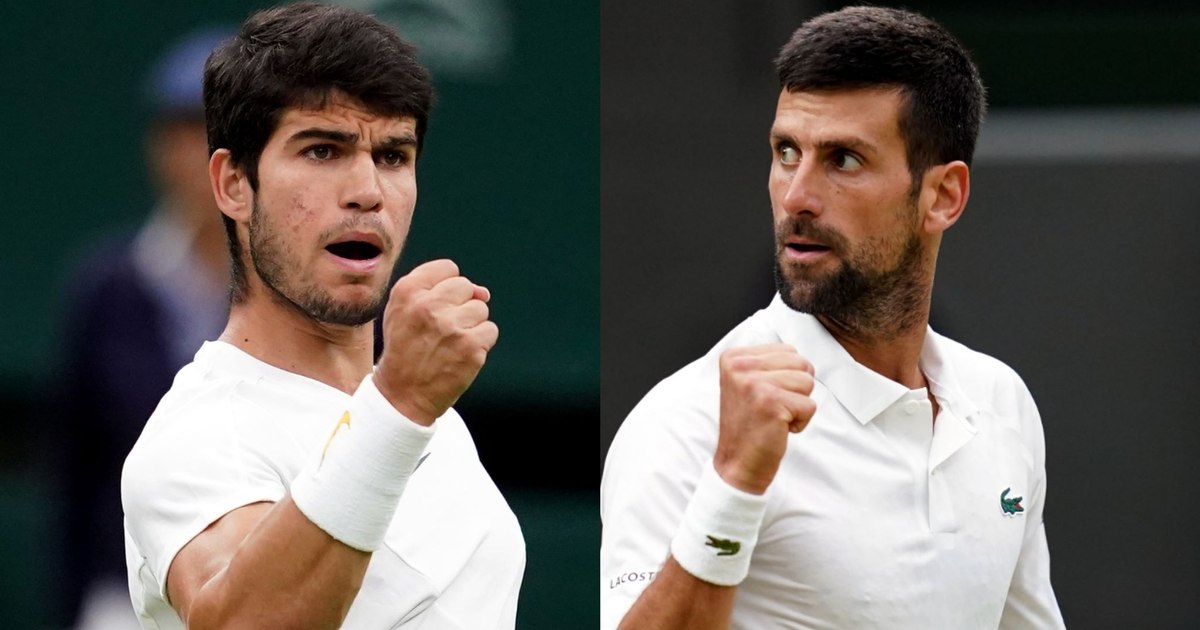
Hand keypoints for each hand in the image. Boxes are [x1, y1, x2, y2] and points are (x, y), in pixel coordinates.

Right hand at [373, 259, 497, 424]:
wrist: (402, 394)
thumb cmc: (405, 350)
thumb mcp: (402, 311)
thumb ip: (436, 289)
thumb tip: (482, 291)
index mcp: (408, 291)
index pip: (448, 268)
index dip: (447, 288)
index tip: (437, 307)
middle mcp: (429, 306)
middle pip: (466, 287)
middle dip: (460, 306)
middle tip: (442, 330)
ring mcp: (452, 327)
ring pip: (481, 309)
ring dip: (471, 325)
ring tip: (450, 343)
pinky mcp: (471, 347)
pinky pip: (490, 331)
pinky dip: (481, 343)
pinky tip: (460, 354)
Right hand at [713, 344, 814, 494]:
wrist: (737, 463)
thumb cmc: (749, 425)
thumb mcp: (748, 383)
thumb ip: (769, 364)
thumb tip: (804, 359)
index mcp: (733, 357)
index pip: (788, 350)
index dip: (786, 377)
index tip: (764, 397)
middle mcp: (740, 366)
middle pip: (801, 363)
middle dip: (795, 389)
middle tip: (772, 408)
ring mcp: (753, 383)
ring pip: (808, 382)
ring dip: (798, 405)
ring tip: (775, 416)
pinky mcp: (770, 402)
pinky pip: (810, 405)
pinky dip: (800, 422)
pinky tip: (778, 428)